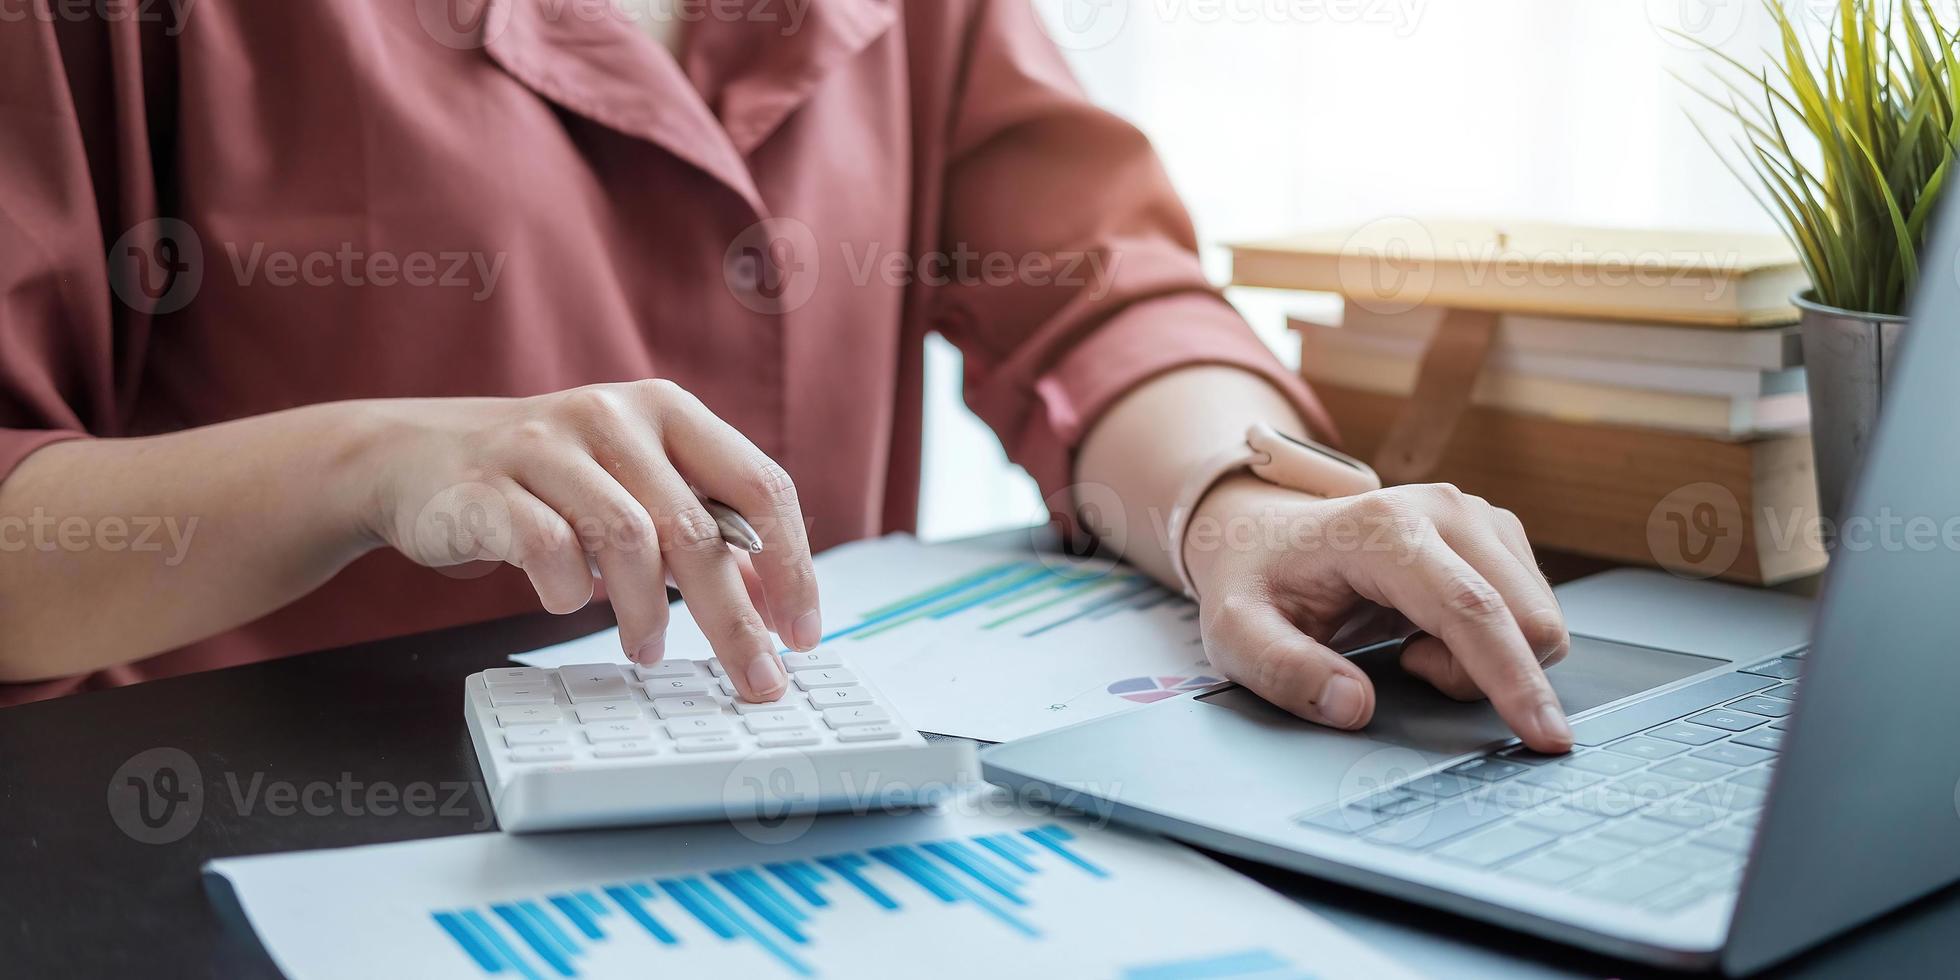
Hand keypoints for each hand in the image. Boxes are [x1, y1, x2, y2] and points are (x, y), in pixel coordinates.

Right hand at [356, 380, 817, 700]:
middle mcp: (614, 416)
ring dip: (647, 611)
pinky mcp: (488, 485)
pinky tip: (570, 602)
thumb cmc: (548, 481)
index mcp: (669, 411)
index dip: (791, 566)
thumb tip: (773, 600)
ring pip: (630, 539)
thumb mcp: (636, 489)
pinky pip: (548, 548)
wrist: (418, 456)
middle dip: (734, 618)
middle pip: (699, 527)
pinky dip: (570, 589)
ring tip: (648, 649)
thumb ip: (704, 531)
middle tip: (755, 678)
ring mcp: (547, 445)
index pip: (760, 486)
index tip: (801, 635)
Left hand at [1186, 476, 1571, 751]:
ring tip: (1411, 644)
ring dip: (1487, 658)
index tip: (1544, 737)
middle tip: (1406, 664)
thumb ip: (1284, 671)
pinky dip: (1493, 640)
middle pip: (1525, 618)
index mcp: (1385, 528)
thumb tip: (1352, 707)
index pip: (1472, 610)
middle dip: (1484, 674)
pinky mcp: (1494, 532)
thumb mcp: (1236, 634)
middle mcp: (1443, 509)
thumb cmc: (1256, 582)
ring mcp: (1476, 515)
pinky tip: (1432, 628)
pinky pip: (1529, 610)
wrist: (1262, 535)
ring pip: (1536, 619)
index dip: (1514, 678)